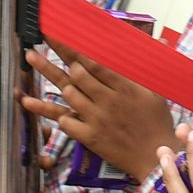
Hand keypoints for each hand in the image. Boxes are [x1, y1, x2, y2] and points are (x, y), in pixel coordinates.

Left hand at [21, 44, 176, 182]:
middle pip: (76, 74)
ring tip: (38, 63)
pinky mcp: (90, 138)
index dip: (73, 47)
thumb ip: (149, 67)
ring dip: (55, 80)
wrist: (154, 157)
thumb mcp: (157, 92)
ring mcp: (98, 120)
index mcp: (125, 87)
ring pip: (68, 94)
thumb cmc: (157, 123)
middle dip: (57, 58)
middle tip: (40, 47)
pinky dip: (52, 112)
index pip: (95, 62)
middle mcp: (109, 101)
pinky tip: (33, 102)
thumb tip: (159, 39)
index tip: (58, 35)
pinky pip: (64, 121)